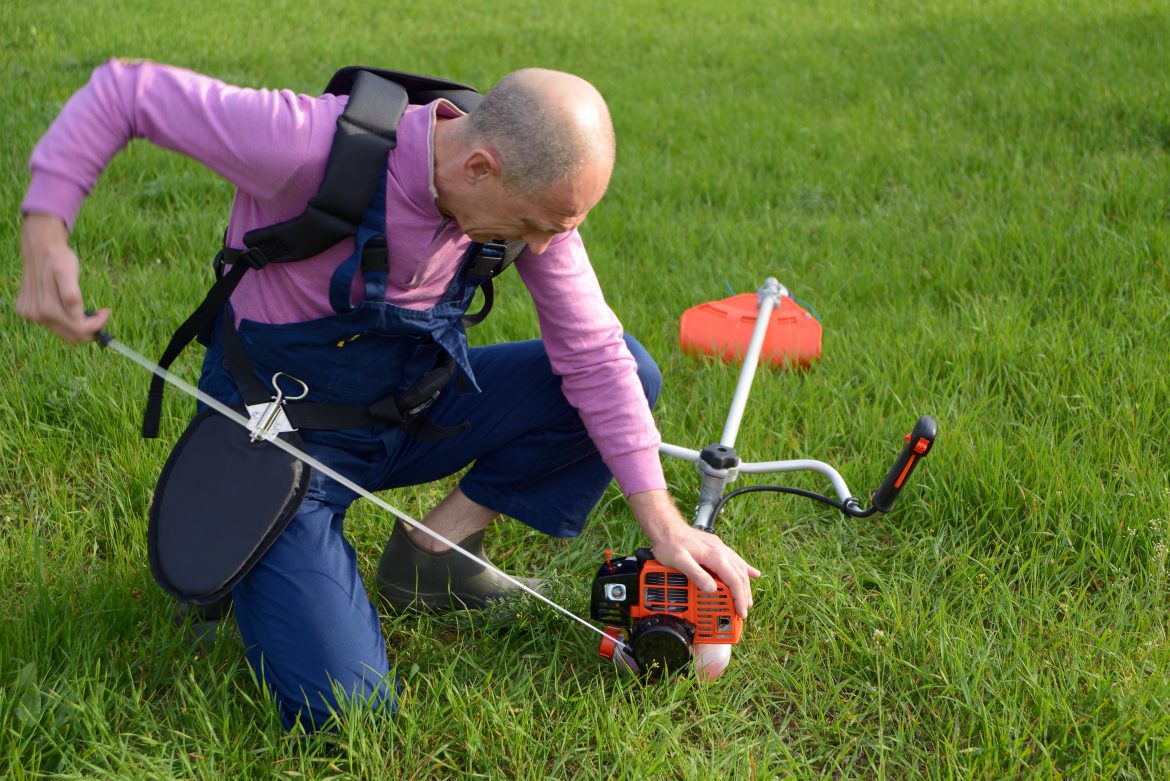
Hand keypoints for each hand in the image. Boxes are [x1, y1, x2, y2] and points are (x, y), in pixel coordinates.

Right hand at [17, 213, 108, 342]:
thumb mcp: (69, 273)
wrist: (40, 248)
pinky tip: (65, 305)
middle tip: (99, 316)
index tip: (106, 311)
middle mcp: (37, 314)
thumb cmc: (60, 260)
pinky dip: (63, 319)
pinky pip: (51, 324)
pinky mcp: (26, 312)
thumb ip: (71, 295)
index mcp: (48, 307)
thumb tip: (76, 314)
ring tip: (84, 310)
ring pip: (62, 332)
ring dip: (76, 325)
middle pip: (71, 335)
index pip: (79, 328)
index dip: (97, 324)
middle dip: (89, 329)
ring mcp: (30, 314)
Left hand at [627, 489, 761, 617]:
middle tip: (743, 611)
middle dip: (744, 595)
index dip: (739, 597)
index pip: (734, 580)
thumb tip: (711, 589)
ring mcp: (719, 548)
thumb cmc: (669, 543)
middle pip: (740, 575)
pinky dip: (745, 569)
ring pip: (739, 568)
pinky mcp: (715, 548)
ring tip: (746, 599)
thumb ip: (696, 574)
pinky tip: (752, 573)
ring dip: (745, 585)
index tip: (740, 612)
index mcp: (714, 556)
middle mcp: (721, 551)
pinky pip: (735, 560)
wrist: (665, 526)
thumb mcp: (679, 560)